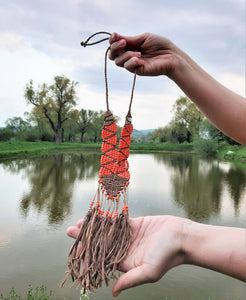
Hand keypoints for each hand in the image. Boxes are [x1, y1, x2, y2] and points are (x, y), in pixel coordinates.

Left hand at [67, 215, 185, 296]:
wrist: (181, 237)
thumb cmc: (167, 256)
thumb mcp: (149, 271)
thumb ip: (130, 280)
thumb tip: (114, 293)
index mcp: (125, 263)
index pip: (101, 260)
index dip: (88, 255)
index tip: (74, 249)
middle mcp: (124, 250)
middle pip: (101, 244)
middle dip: (86, 238)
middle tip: (71, 231)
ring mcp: (128, 236)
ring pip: (107, 231)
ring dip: (94, 226)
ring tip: (80, 221)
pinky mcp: (134, 225)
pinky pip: (118, 221)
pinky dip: (107, 218)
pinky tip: (96, 214)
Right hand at [109, 32, 178, 76]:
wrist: (172, 56)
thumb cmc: (160, 46)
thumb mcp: (144, 38)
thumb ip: (129, 39)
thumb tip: (115, 36)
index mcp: (130, 47)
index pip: (114, 45)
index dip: (112, 41)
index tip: (116, 35)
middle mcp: (129, 56)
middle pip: (112, 55)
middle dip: (115, 48)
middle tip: (124, 43)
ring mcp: (133, 64)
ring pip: (118, 61)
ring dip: (126, 55)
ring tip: (139, 52)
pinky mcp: (137, 71)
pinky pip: (128, 66)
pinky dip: (132, 61)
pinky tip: (141, 59)